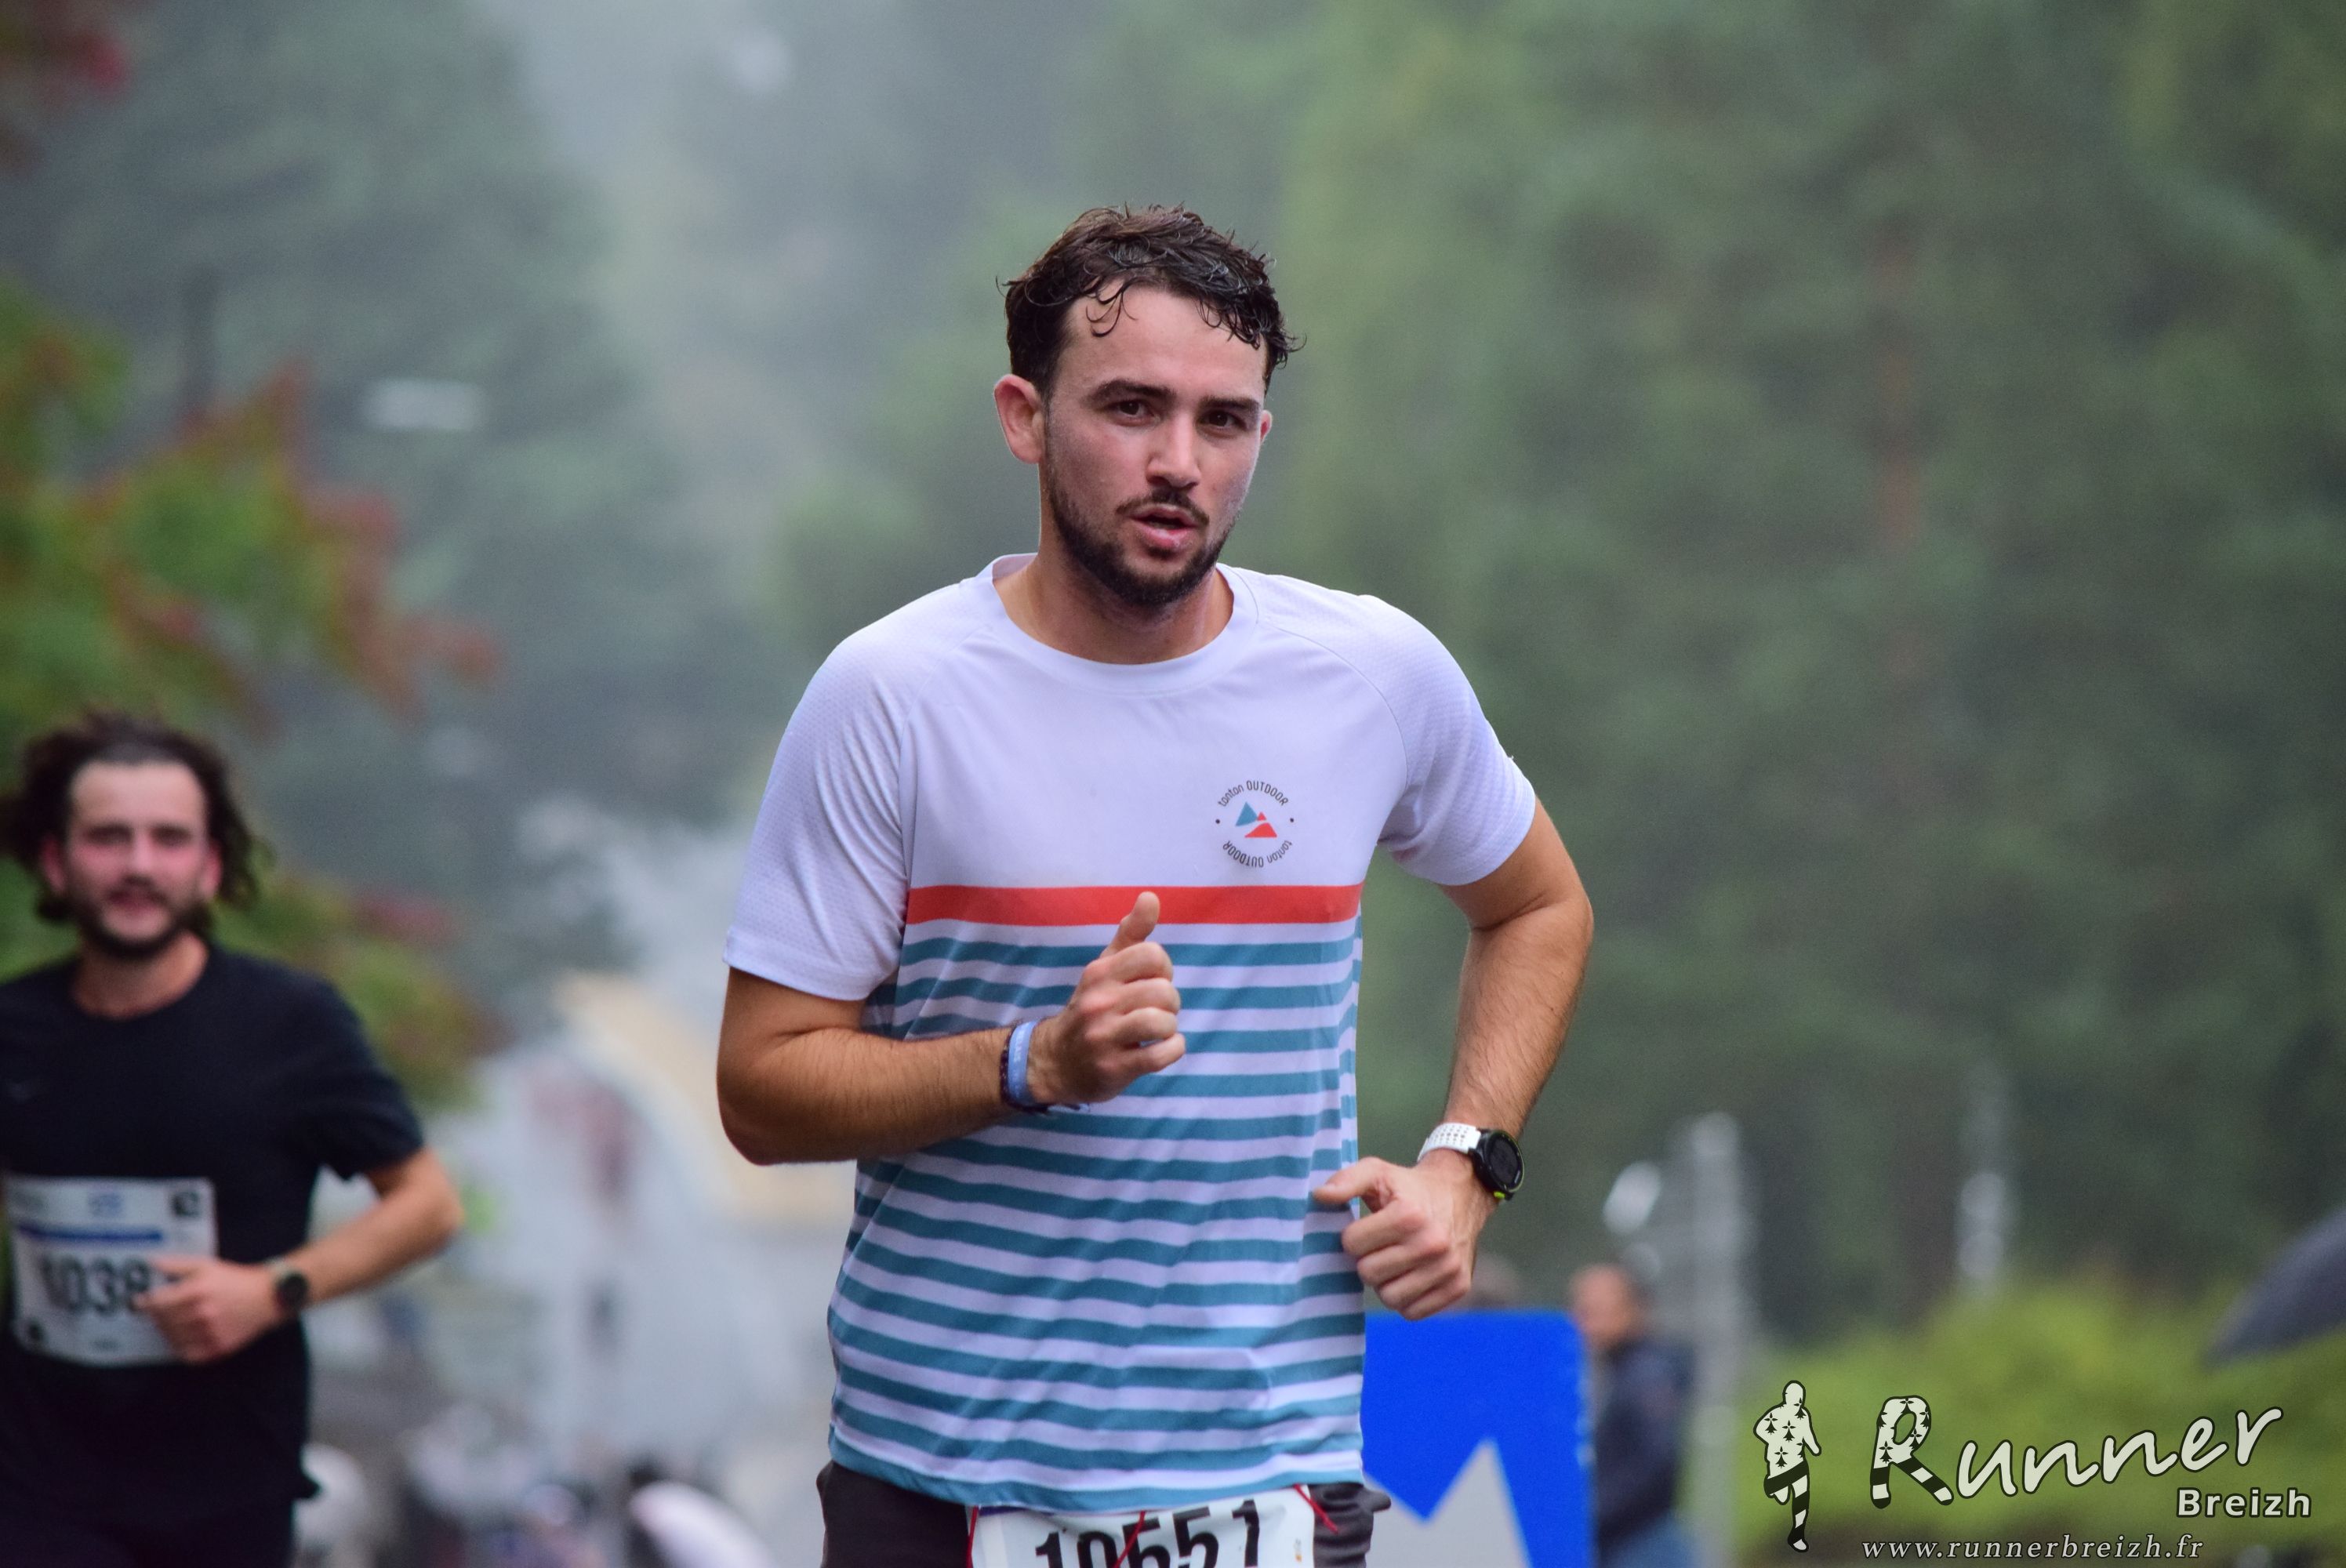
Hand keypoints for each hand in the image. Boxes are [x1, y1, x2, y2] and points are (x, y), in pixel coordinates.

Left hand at [136, 1256, 283, 1362]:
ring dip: (166, 1332)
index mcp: (197, 1291)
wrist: (268, 1297)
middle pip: (163, 1321)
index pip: (157, 1302)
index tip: (141, 1303)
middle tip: (158, 1312)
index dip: (145, 1303)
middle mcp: (201, 1314)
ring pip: (172, 1339)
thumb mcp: (207, 1265)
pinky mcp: (218, 1348)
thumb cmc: (236, 1279)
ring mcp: (209, 1333)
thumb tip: (152, 1262)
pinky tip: (182, 1339)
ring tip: (170, 1324)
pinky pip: (188, 1355)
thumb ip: (177, 1264)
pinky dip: (180, 1349)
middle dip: (156, 1317)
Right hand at [1026, 892, 1185, 1105]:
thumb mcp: (1105, 967)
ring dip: (1170, 1027)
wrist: (1055, 1061)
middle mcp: (1098, 1002)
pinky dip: (1172, 1050)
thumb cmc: (1092, 1008)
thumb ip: (1131, 933)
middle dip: (1170, 1002)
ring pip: (1162, 1022)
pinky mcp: (1113, 1068)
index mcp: (1099, 972)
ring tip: (1158, 1030)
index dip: (1163, 969)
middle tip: (1156, 1010)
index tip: (1151, 982)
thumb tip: (1151, 896)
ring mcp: (1103, 1037)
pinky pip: (1160, 1055)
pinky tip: (1162, 1048)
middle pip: (1163, 991)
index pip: (1153, 955)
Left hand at [1313, 1152, 1495, 1318]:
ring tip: (1395, 1260)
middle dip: (1368, 1260)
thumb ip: (1346, 1181)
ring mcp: (1448, 1268)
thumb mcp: (1377, 1172)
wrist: (1460, 1193)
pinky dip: (1407, 1298)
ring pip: (1390, 1298)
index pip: (1352, 1245)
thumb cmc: (1409, 1187)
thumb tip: (1320, 1196)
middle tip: (1381, 1246)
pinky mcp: (1459, 1286)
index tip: (1368, 1228)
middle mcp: (1432, 1243)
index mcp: (1409, 1215)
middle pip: (1369, 1274)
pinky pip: (1413, 1312)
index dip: (1354, 1236)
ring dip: (1386, 1283)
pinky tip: (1411, 1275)